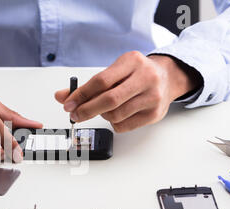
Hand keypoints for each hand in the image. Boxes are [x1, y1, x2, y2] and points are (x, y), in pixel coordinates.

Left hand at [55, 51, 201, 131]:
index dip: (81, 94)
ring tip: (104, 110)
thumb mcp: (113, 71)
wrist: (167, 78)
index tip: (68, 104)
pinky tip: (116, 115)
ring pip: (116, 115)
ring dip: (102, 116)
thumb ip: (88, 85)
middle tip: (75, 115)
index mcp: (132, 61)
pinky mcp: (155, 114)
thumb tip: (61, 97)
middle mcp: (145, 77)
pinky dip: (114, 123)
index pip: (101, 80)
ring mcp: (152, 96)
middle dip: (87, 110)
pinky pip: (124, 126)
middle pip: (109, 100)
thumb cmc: (135, 74)